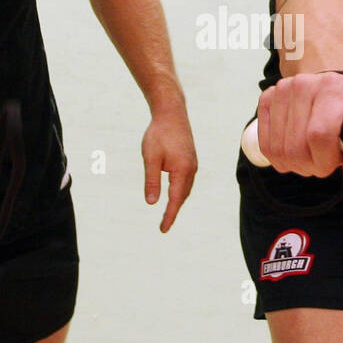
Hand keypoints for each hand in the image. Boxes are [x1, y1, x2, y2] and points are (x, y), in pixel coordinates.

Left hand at [142, 104, 197, 231]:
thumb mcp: (150, 158)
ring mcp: (192, 164)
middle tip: (164, 225)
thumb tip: (152, 203)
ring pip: (185, 189)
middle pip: (182, 196)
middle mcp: (191, 169)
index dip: (169, 216)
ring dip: (178, 201)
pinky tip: (174, 192)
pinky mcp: (190, 159)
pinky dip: (180, 190)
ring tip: (168, 213)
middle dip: (173, 211)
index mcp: (182, 171)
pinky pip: (186, 180)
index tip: (163, 229)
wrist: (172, 113)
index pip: (175, 200)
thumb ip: (152, 181)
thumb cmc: (158, 134)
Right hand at [256, 71, 342, 184]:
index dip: (324, 160)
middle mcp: (305, 85)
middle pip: (296, 147)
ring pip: (278, 149)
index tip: (334, 164)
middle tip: (322, 162)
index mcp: (334, 91)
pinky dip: (278, 158)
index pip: (319, 135)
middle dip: (309, 166)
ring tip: (309, 156)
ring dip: (294, 164)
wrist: (334, 85)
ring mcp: (283, 90)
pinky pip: (265, 144)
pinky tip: (293, 153)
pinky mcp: (268, 98)